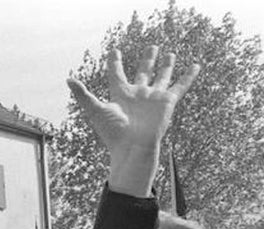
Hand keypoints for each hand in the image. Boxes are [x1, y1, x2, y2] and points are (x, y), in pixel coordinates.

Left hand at [67, 46, 198, 196]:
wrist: (132, 147)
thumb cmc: (113, 132)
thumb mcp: (95, 110)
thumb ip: (83, 94)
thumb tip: (68, 79)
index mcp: (120, 95)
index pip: (117, 74)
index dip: (115, 62)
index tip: (115, 51)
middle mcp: (137, 94)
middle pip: (143, 72)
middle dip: (147, 60)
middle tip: (151, 48)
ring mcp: (152, 97)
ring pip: (161, 76)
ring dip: (166, 65)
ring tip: (169, 53)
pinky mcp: (167, 101)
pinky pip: (180, 85)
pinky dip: (188, 76)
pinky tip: (195, 66)